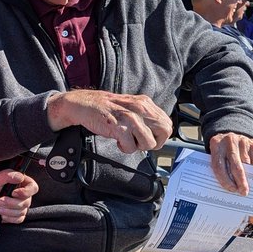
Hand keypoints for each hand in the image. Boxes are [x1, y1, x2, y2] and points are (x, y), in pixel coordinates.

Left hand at [0, 169, 38, 223]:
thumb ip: (7, 175)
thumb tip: (20, 177)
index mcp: (21, 183)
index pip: (33, 188)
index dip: (26, 192)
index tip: (14, 193)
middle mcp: (23, 194)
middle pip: (26, 202)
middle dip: (11, 203)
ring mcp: (20, 205)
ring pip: (21, 211)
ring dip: (7, 211)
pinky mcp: (16, 215)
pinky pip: (18, 219)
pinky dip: (8, 218)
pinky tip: (1, 214)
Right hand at [47, 90, 172, 153]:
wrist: (84, 104)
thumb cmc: (107, 108)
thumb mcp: (131, 106)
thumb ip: (145, 116)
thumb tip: (158, 133)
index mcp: (145, 103)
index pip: (167, 123)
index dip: (161, 135)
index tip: (150, 138)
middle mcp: (140, 108)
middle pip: (164, 131)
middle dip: (154, 142)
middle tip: (140, 142)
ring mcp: (130, 117)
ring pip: (149, 142)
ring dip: (138, 146)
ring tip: (128, 140)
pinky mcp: (118, 127)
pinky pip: (131, 147)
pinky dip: (125, 148)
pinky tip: (118, 141)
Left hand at [208, 132, 252, 194]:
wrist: (232, 128)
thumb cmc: (222, 147)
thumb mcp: (216, 151)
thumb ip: (219, 165)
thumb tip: (228, 185)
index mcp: (215, 144)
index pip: (219, 165)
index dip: (225, 180)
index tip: (231, 189)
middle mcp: (229, 141)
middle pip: (235, 165)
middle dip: (240, 181)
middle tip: (243, 192)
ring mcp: (242, 141)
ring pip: (246, 164)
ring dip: (247, 177)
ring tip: (246, 186)